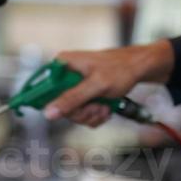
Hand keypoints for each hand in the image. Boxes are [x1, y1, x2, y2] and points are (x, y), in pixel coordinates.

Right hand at [43, 41, 173, 126]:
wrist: (139, 69)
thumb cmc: (120, 69)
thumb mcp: (96, 85)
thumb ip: (71, 99)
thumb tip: (48, 112)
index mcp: (62, 65)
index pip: (41, 88)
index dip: (47, 102)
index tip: (54, 108)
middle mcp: (65, 75)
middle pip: (59, 106)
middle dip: (81, 111)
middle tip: (95, 106)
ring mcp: (74, 87)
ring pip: (73, 113)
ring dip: (91, 114)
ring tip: (104, 105)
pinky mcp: (84, 95)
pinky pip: (83, 114)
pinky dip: (96, 115)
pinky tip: (105, 107)